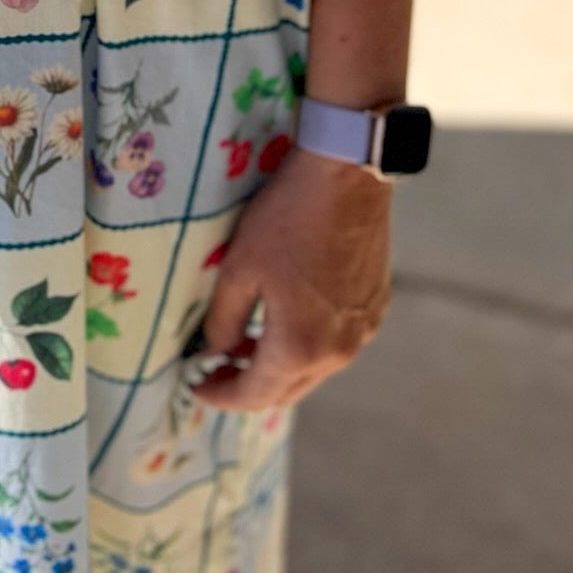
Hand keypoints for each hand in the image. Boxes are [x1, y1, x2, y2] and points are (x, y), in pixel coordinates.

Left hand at [193, 144, 391, 410]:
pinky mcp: (375, 307)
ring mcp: (363, 331)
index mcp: (300, 348)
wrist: (348, 177)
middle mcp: (338, 352)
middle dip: (249, 386)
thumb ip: (223, 321)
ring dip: (278, 364)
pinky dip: (306, 343)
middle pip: (287, 390)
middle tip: (216, 367)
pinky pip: (335, 342)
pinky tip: (286, 314)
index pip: (254, 395)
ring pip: (314, 368)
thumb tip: (216, 352)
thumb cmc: (286, 219)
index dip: (221, 395)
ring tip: (246, 340)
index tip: (197, 386)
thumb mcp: (238, 268)